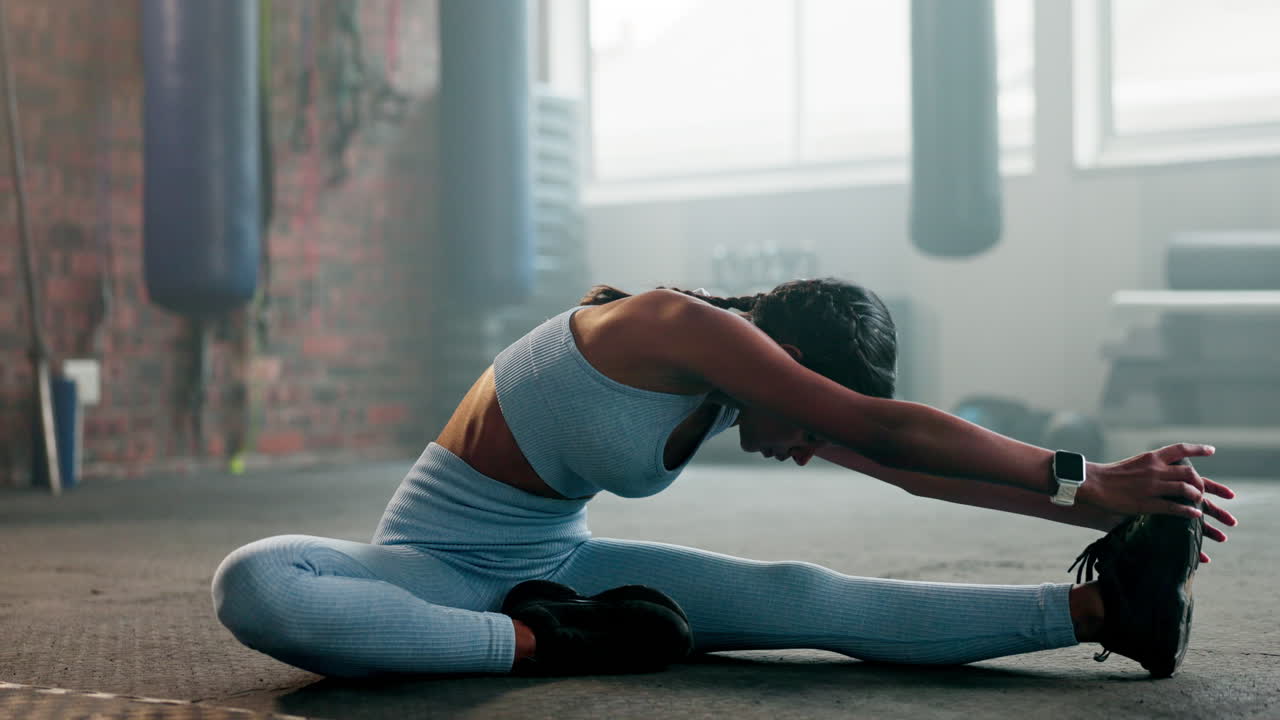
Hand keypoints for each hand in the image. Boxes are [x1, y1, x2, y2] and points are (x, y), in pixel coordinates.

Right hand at [1083, 443, 1238, 563]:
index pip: (1180, 449)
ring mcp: (1152, 487)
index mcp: (1151, 457)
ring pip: (1186, 490)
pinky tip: (1194, 515)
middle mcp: (1155, 470)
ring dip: (1196, 496)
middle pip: (1190, 472)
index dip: (1198, 449)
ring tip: (1199, 503)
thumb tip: (1160, 466)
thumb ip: (1149, 466)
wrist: (1091, 483)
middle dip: (1202, 482)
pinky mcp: (1147, 504)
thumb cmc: (1109, 475)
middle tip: (1203, 489)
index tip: (1212, 450)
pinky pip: (1174, 508)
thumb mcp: (1133, 464)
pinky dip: (1188, 511)